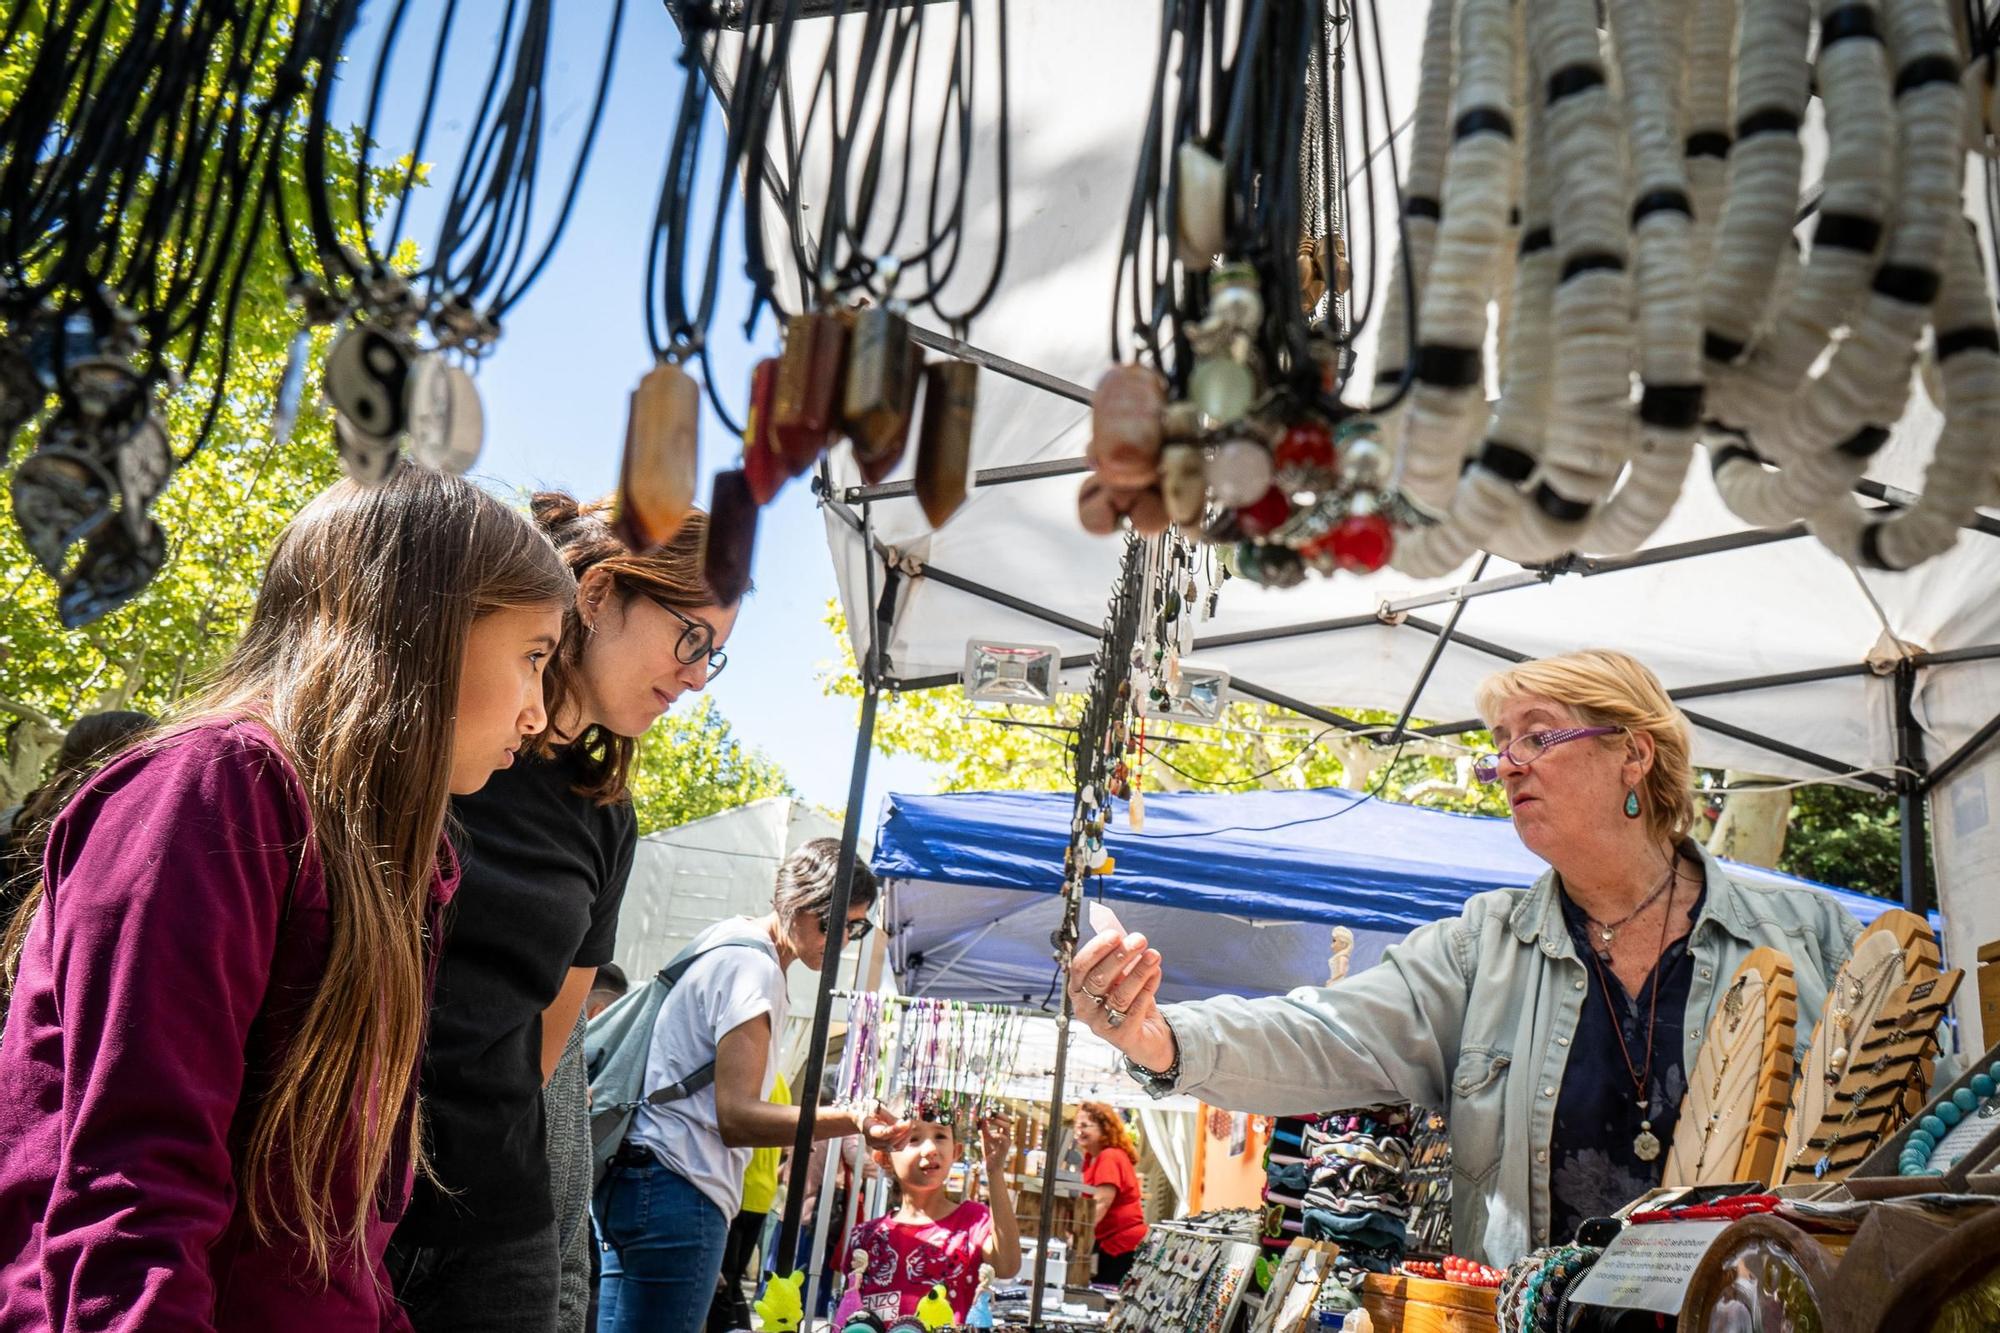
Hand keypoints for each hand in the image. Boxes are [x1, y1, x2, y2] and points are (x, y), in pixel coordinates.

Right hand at [857, 1103, 910, 1152]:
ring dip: (906, 1136)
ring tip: (910, 1125)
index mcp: (868, 1128)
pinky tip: (908, 1131)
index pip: (883, 1133)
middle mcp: (872, 1141)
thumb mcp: (876, 1107)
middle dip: (903, 1132)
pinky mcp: (884, 1148)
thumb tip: (902, 1122)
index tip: (906, 1122)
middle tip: (910, 1121)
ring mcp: (877, 1146)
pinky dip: (905, 1140)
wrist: (858, 1118)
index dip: (896, 1129)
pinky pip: (897, 1148)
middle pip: (890, 1141)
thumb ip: (888, 1116)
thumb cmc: (867, 1109)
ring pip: (895, 1146)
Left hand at [979, 1114, 1012, 1167]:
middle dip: (999, 1115)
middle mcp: (1006, 1135)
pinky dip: (996, 1134)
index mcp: (1002, 1132)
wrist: (991, 1166)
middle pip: (1007, 1120)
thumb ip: (984, 1128)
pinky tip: (990, 1136)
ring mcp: (1007, 1141)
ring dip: (998, 1122)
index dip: (997, 1113)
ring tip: (989, 1121)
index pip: (1003, 1119)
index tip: (988, 1109)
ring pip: (1007, 1127)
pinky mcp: (1005, 1148)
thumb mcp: (985, 1138)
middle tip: (990, 1113)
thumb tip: (981, 1118)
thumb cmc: (989, 1152)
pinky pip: (1003, 1138)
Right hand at [1066, 929, 1173, 1072]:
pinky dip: (1148, 987)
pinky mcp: (1122, 1036)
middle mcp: (1085, 1008)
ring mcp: (1102, 1024)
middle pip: (1099, 979)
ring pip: (1120, 995)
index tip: (1115, 934)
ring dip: (1138, 971)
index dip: (1097, 949)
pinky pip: (1136, 1008)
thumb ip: (1118, 958)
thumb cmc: (1128, 1000)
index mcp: (1078, 989)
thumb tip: (1123, 935)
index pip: (1080, 966)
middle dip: (1120, 957)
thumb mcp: (1119, 977)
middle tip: (1139, 940)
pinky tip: (1156, 973)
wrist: (1145, 1033)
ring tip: (1153, 955)